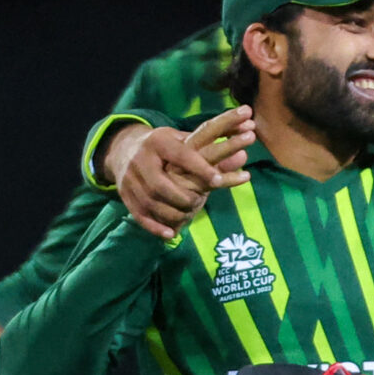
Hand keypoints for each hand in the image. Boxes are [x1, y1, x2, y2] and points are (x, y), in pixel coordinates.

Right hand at [116, 108, 253, 240]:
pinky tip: (171, 235)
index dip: (200, 168)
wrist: (123, 148)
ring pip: (152, 201)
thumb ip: (215, 142)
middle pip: (162, 184)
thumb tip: (250, 140)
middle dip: (184, 196)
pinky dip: (155, 226)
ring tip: (188, 215)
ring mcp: (130, 179)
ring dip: (172, 212)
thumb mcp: (185, 139)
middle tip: (199, 202)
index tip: (218, 180)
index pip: (181, 155)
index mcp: (159, 142)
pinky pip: (139, 215)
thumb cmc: (167, 145)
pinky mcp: (125, 195)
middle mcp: (142, 160)